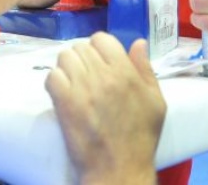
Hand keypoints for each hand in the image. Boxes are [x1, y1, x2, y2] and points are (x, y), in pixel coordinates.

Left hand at [45, 33, 163, 184]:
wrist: (119, 169)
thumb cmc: (141, 137)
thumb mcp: (156, 102)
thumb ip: (146, 70)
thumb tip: (138, 43)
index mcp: (125, 72)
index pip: (102, 39)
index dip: (99, 48)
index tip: (100, 62)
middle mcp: (103, 75)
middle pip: (80, 47)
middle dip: (82, 58)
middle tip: (85, 75)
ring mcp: (82, 88)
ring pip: (64, 58)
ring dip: (66, 67)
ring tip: (73, 83)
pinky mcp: (64, 103)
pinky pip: (51, 76)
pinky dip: (54, 82)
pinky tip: (62, 93)